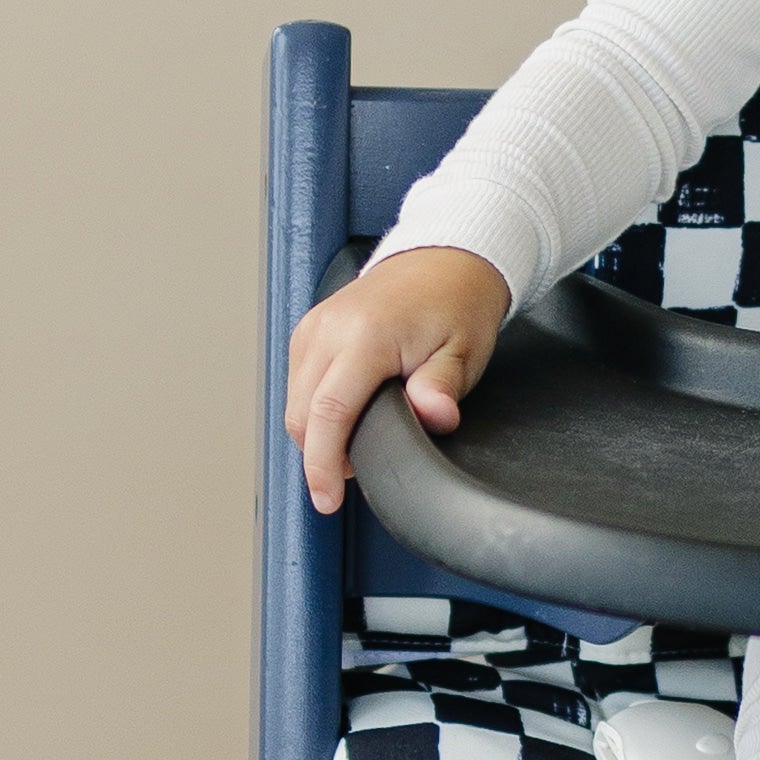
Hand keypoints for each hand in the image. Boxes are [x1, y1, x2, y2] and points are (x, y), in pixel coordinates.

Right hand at [284, 247, 510, 513]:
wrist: (444, 259)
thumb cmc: (456, 305)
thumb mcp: (464, 351)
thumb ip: (442, 386)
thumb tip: (434, 416)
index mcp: (365, 336)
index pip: (328, 413)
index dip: (323, 465)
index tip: (328, 500)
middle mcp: (329, 329)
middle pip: (302, 415)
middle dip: (322, 456)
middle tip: (363, 471)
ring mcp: (314, 327)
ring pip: (295, 403)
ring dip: (317, 434)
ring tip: (361, 441)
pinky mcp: (309, 330)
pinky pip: (298, 385)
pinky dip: (315, 410)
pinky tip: (348, 416)